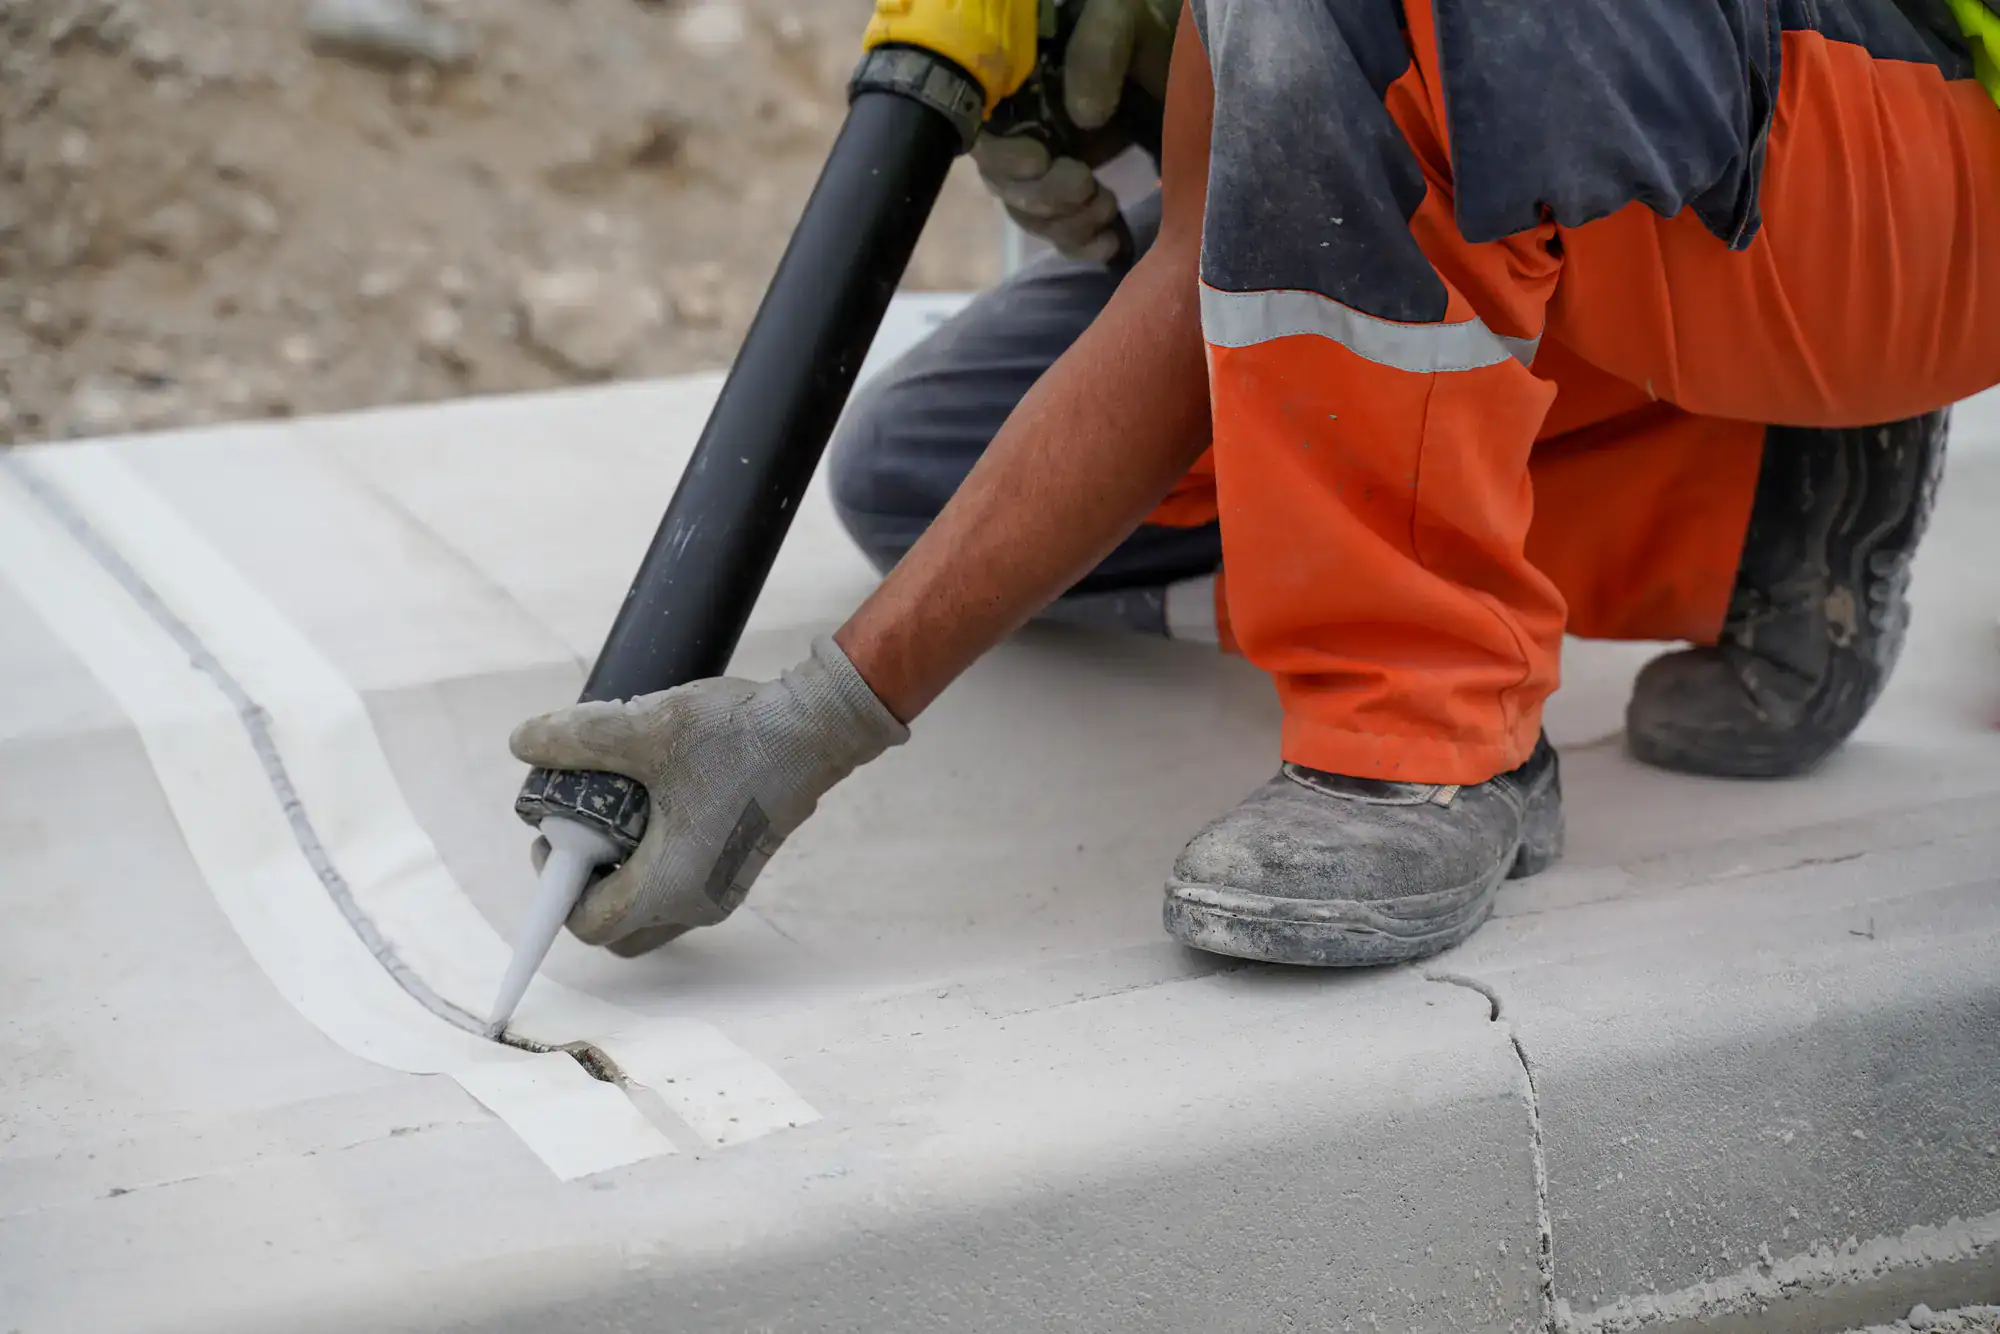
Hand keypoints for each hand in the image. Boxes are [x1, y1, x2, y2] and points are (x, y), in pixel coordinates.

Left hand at [508, 637, 907, 956]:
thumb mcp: (645, 728)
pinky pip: (680, 884)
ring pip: (651, 907)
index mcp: (669, 886)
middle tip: (583, 832)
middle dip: (588, 888)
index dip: (556, 886)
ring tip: (619, 809)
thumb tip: (522, 744)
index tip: (555, 836)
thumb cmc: (737, 736)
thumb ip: (578, 738)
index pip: (588, 924)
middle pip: (619, 929)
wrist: (818, 727)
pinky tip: (659, 799)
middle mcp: (697, 902)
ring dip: (622, 871)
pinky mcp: (739, 866)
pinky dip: (655, 857)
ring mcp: (723, 887)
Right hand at [971, 0, 1177, 262]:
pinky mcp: (1067, 195)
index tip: (1037, 162)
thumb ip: (1097, 52)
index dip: (1002, 156)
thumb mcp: (1118, 20)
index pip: (984, 132)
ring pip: (1029, 215)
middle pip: (1003, 183)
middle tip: (1088, 186)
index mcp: (1011, 84)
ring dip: (1067, 224)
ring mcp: (1039, 165)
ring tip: (1107, 207)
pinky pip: (1059, 233)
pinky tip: (1109, 244)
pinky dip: (1081, 244)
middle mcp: (1015, 128)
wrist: (1169, 58)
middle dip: (1045, 197)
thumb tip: (1084, 116)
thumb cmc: (1137, 30)